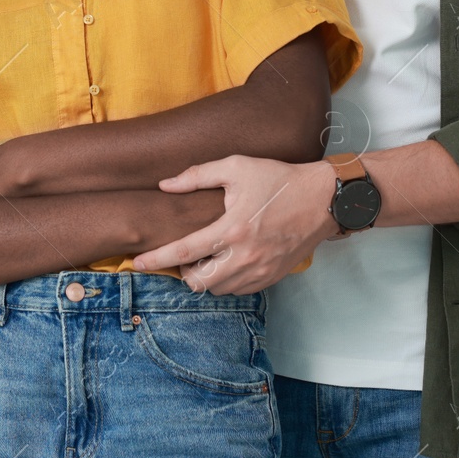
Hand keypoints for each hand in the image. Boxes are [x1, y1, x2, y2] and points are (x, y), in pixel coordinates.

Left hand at [132, 155, 337, 294]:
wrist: (321, 199)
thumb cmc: (278, 179)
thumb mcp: (237, 167)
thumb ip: (197, 175)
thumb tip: (165, 185)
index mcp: (231, 229)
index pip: (184, 252)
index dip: (156, 260)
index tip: (137, 263)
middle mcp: (244, 256)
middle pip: (198, 282)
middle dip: (184, 273)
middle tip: (184, 256)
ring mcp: (260, 270)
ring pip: (218, 290)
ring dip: (206, 277)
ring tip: (208, 256)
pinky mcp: (272, 277)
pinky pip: (239, 290)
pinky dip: (227, 280)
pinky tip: (229, 260)